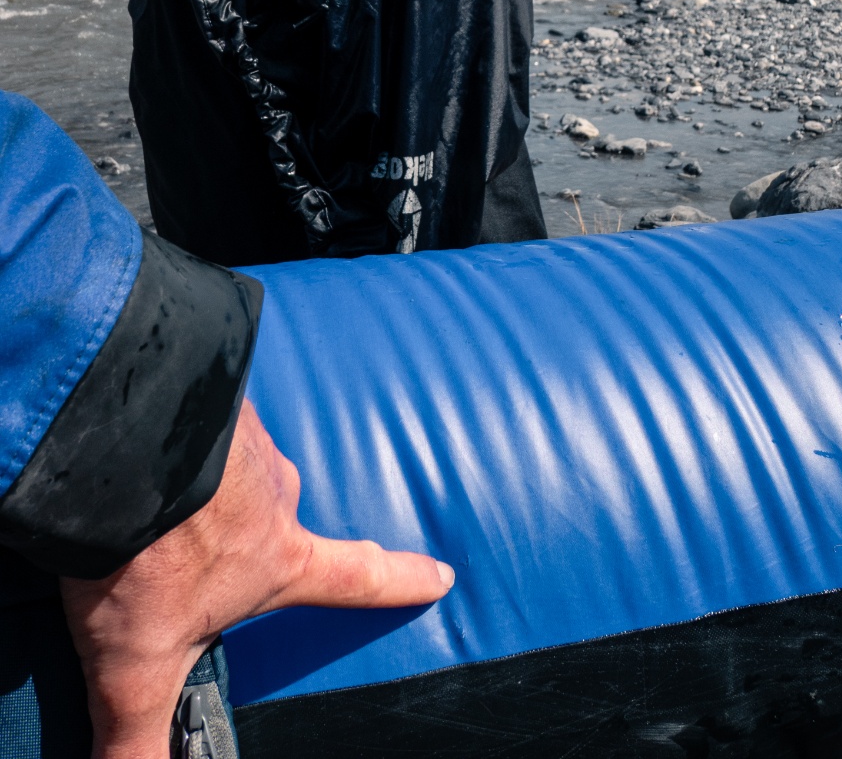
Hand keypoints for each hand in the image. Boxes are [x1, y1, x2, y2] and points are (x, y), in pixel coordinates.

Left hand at [60, 400, 451, 758]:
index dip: (401, 581)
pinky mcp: (211, 398)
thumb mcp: (137, 666)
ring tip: (148, 505)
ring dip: (199, 485)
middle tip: (199, 546)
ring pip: (231, 466)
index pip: (356, 578)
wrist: (118, 447)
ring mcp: (246, 439)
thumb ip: (139, 735)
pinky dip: (176, 443)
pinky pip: (202, 423)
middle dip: (246, 530)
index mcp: (278, 557)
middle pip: (276, 516)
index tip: (441, 574)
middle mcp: (276, 493)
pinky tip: (134, 458)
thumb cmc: (143, 555)